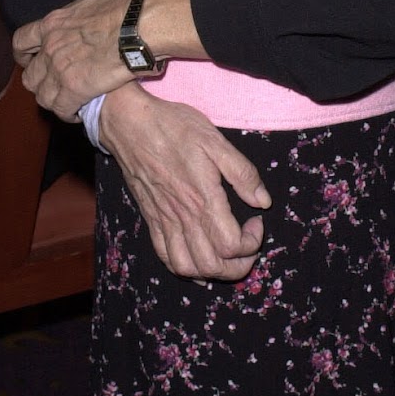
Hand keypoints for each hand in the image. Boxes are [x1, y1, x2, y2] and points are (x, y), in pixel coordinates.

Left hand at [13, 0, 136, 116]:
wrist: (141, 25)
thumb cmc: (125, 4)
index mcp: (53, 24)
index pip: (21, 41)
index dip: (23, 54)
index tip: (31, 59)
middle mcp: (50, 48)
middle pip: (28, 75)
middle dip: (39, 82)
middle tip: (53, 85)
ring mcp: (60, 70)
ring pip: (40, 95)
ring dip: (52, 100)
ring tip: (65, 102)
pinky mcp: (75, 89)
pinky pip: (60, 109)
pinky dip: (67, 113)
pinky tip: (78, 112)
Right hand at [99, 84, 270, 279]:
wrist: (131, 124)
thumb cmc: (174, 127)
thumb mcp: (215, 141)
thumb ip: (243, 174)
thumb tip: (263, 201)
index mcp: (203, 198)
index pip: (231, 245)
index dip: (251, 242)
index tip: (256, 221)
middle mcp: (183, 216)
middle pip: (212, 265)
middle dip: (238, 266)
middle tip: (248, 246)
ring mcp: (164, 221)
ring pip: (188, 268)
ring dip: (212, 271)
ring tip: (226, 256)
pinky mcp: (151, 219)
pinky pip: (165, 257)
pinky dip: (184, 268)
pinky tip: (198, 261)